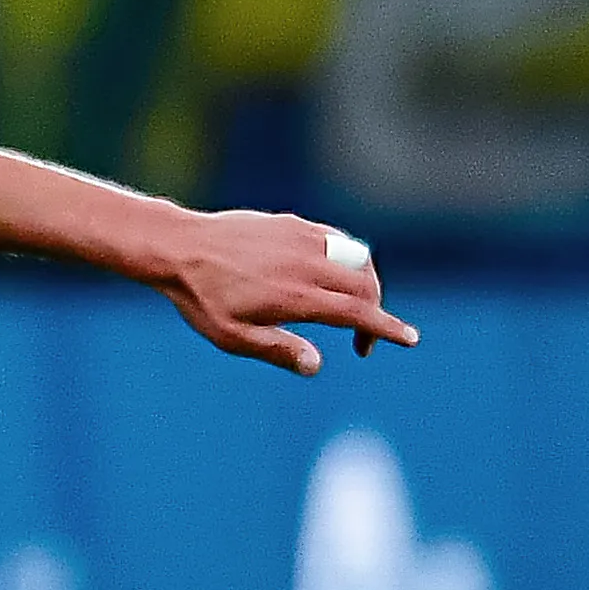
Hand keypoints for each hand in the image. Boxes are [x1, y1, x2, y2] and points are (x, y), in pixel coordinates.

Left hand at [156, 212, 416, 375]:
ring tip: (350, 307)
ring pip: (357, 259)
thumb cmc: (202, 298)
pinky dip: (347, 259)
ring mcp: (302, 239)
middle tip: (361, 339)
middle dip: (375, 313)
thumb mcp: (233, 336)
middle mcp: (307, 264)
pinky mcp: (293, 224)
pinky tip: (332, 275)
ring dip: (365, 284)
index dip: (387, 328)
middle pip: (365, 287)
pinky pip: (337, 241)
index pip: (358, 313)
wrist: (180, 248)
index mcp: (297, 296)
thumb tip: (317, 365)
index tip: (408, 339)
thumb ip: (278, 350)